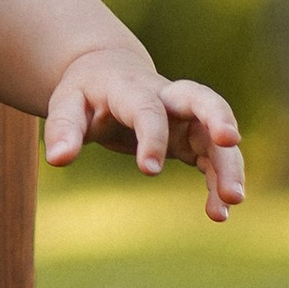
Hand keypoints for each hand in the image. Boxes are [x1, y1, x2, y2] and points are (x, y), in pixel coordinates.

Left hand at [43, 51, 245, 221]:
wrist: (107, 74)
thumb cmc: (85, 93)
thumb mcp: (65, 104)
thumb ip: (62, 129)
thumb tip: (57, 159)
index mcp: (130, 87)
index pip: (146, 108)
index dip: (151, 136)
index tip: (149, 170)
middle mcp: (166, 96)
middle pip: (202, 97)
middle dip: (218, 116)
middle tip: (229, 142)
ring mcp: (184, 116)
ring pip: (216, 134)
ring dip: (228, 164)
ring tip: (231, 202)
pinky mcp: (192, 137)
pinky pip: (213, 158)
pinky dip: (219, 181)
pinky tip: (219, 213)